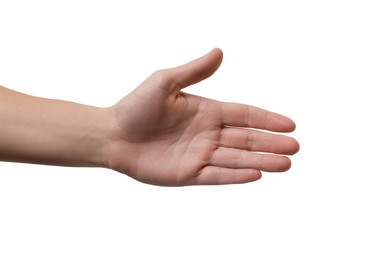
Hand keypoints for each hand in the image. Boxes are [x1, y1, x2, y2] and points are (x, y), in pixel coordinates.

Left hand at [105, 49, 298, 185]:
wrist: (112, 136)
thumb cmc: (135, 106)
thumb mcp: (165, 82)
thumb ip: (194, 70)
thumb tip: (219, 52)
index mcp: (207, 111)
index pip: (244, 115)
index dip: (267, 119)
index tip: (289, 124)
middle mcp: (208, 134)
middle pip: (246, 138)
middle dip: (271, 142)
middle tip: (295, 147)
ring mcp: (200, 155)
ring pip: (236, 158)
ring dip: (261, 160)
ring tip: (285, 164)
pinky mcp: (189, 174)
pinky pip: (217, 175)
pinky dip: (236, 175)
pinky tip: (256, 174)